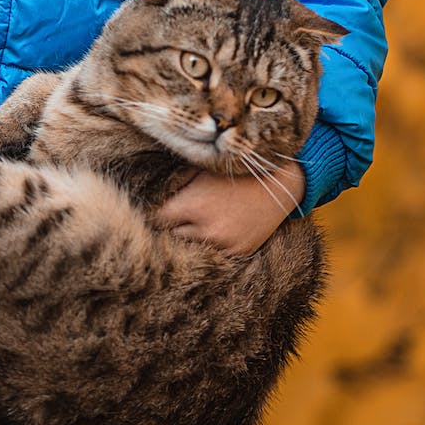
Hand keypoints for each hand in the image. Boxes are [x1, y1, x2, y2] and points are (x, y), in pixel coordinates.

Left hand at [153, 164, 306, 255]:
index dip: (149, 213)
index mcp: (194, 205)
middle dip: (165, 228)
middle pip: (169, 238)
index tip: (145, 209)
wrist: (281, 180)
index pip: (154, 220)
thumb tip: (143, 190)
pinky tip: (206, 233)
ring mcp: (225, 246)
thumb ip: (174, 181)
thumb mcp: (202, 168)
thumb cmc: (237, 168)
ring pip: (189, 250)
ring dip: (185, 240)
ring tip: (185, 226)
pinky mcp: (239, 254)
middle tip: (164, 218)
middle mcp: (207, 230)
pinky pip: (212, 256)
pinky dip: (206, 246)